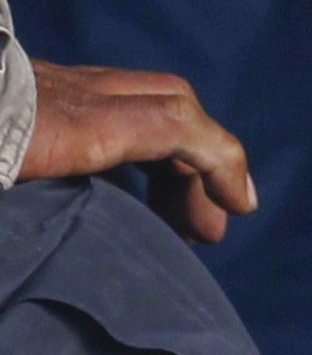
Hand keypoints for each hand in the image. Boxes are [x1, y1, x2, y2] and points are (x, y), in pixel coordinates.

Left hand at [22, 58, 256, 241]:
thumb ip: (52, 215)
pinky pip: (100, 105)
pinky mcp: (28, 88)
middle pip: (168, 102)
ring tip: (169, 214)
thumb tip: (91, 271)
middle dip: (205, 163)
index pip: (171, 122)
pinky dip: (130, 144)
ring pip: (138, 99)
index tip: (240, 206)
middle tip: (204, 227)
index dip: (222, 160)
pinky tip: (118, 188)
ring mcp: (46, 82)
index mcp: (63, 127)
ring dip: (172, 152)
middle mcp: (66, 93)